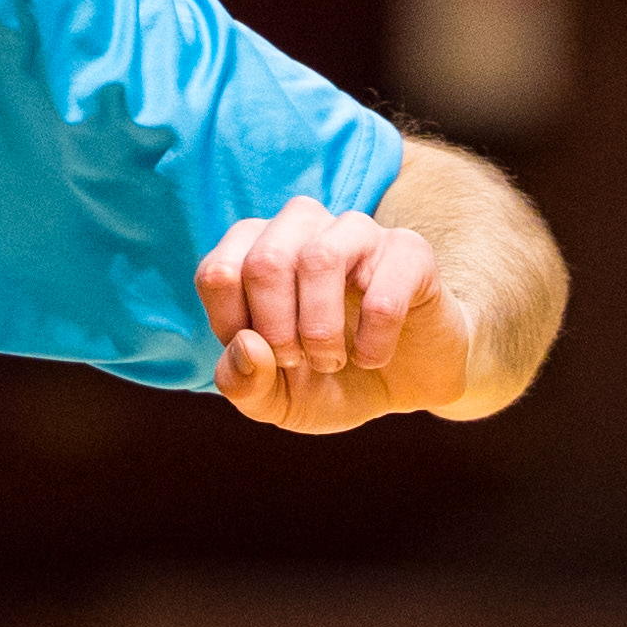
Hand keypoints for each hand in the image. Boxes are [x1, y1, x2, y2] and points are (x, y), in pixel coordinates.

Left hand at [200, 196, 474, 434]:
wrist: (405, 385)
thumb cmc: (331, 380)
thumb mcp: (276, 399)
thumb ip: (243, 382)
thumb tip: (246, 346)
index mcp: (257, 249)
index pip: (217, 273)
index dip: (233, 328)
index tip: (264, 358)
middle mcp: (303, 227)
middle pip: (265, 260)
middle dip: (276, 330)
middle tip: (299, 360)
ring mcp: (358, 233)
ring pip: (319, 258)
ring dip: (320, 329)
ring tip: (333, 360)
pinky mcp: (409, 252)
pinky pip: (381, 292)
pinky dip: (372, 341)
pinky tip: (373, 358)